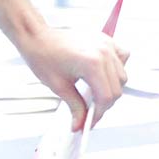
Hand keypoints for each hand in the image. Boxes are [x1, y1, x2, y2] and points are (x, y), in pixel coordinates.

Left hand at [12, 21, 129, 131]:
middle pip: (116, 88)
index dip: (98, 113)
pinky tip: (104, 75)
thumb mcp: (59, 86)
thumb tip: (80, 122)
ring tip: (95, 94)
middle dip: (105, 104)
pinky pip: (121, 57)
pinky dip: (117, 69)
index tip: (91, 121)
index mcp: (92, 63)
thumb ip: (75, 107)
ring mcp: (106, 44)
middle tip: (91, 112)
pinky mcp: (105, 40)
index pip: (106, 97)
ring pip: (122, 75)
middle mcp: (103, 52)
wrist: (37, 36)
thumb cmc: (43, 54)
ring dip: (112, 88)